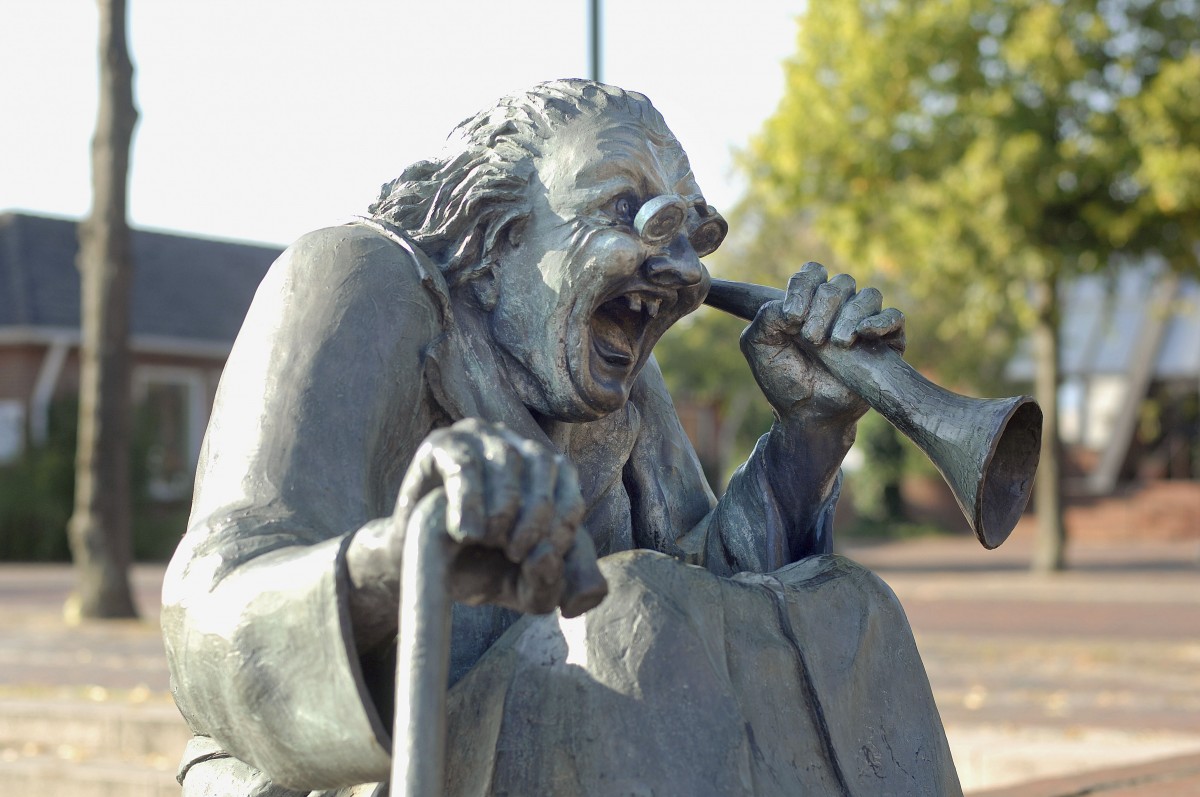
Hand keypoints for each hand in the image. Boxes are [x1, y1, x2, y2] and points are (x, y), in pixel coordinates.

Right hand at [346, 419, 606, 648]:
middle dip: (536, 516)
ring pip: (506, 458)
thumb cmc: (477, 568)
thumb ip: (553, 582)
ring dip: (504, 506)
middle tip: (515, 553)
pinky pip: (464, 464)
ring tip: (487, 540)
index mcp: (544, 472)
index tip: (541, 559)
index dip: (562, 524)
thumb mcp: (523, 584)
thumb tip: (547, 557)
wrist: (414, 567)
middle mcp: (515, 444)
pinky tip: (466, 532)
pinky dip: (470, 499)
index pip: (569, 484)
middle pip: (544, 465)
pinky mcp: (441, 443)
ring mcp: (477, 437)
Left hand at [740, 262, 904, 422]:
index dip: (803, 287)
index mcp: (808, 302)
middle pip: (840, 283)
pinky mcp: (886, 342)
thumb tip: (792, 307)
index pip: (812, 273)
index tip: (792, 316)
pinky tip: (864, 334)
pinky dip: (881, 321)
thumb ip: (764, 316)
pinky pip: (895, 317)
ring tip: (837, 343)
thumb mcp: (757, 346)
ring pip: (868, 296)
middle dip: (823, 307)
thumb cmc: (783, 379)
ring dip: (849, 315)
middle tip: (812, 339)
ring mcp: (863, 324)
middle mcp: (837, 308)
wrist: (807, 415)